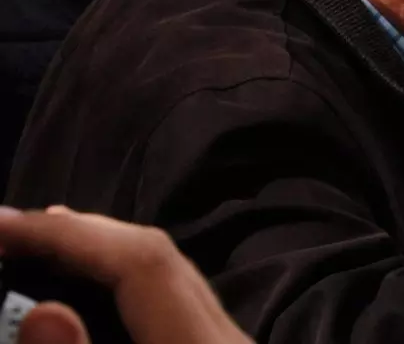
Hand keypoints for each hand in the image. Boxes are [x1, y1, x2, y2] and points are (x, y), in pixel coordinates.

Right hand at [0, 207, 251, 343]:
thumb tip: (44, 312)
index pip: (143, 263)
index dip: (68, 235)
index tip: (1, 225)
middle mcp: (228, 339)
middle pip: (160, 258)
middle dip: (81, 235)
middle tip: (7, 230)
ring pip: (171, 276)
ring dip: (103, 256)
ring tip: (36, 246)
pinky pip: (174, 302)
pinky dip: (126, 286)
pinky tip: (93, 292)